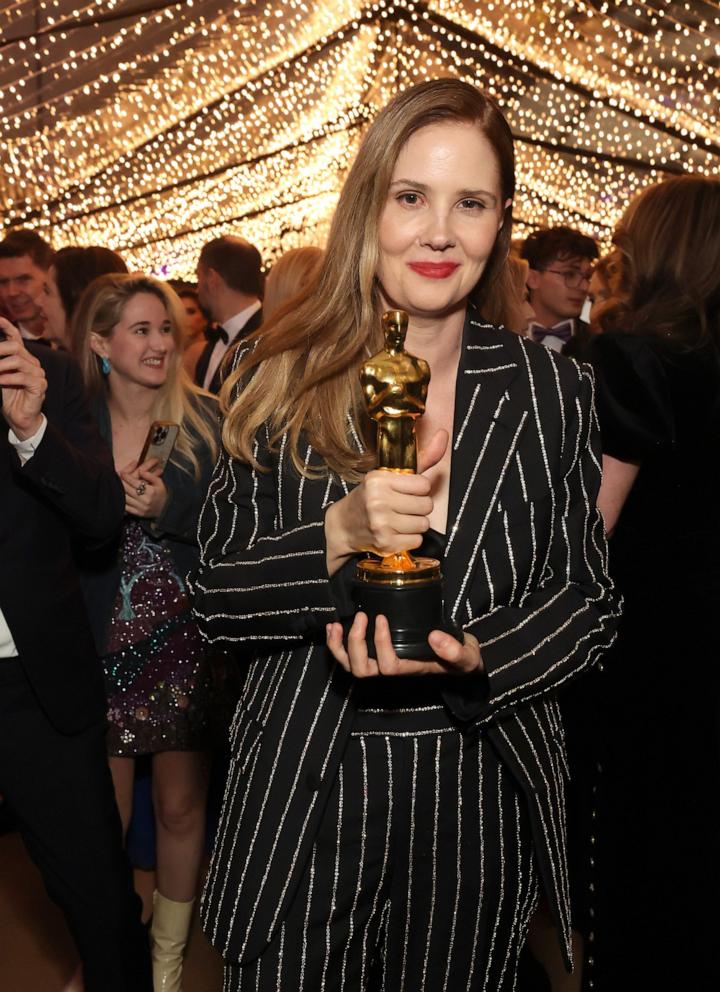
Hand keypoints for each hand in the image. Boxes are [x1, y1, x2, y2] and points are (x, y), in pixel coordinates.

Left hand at [0, 318, 46, 438]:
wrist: (20, 418)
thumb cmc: (9, 396)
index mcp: (23, 357)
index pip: (15, 336)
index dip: (5, 325)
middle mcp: (32, 362)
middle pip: (14, 347)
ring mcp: (38, 373)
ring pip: (18, 361)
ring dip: (0, 366)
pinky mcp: (40, 385)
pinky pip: (22, 377)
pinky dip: (7, 379)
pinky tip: (0, 382)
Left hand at [119, 458, 167, 517]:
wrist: (165, 509)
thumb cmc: (161, 494)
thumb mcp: (159, 483)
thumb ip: (150, 476)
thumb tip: (140, 470)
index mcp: (151, 491)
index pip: (135, 483)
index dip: (127, 477)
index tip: (122, 473)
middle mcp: (146, 500)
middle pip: (129, 490)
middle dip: (121, 483)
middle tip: (117, 478)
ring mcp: (141, 508)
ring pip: (126, 498)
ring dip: (120, 492)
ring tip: (116, 486)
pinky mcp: (138, 514)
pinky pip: (127, 507)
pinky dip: (122, 502)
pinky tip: (119, 496)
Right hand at [325, 428, 448, 573]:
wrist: (344, 525)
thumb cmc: (371, 497)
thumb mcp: (390, 475)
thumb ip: (422, 458)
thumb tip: (445, 434)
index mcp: (379, 479)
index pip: (424, 485)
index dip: (419, 489)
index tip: (405, 491)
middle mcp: (378, 501)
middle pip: (426, 506)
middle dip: (418, 507)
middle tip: (402, 507)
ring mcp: (381, 524)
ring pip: (423, 524)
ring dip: (415, 524)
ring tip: (398, 520)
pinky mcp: (385, 544)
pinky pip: (417, 541)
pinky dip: (409, 539)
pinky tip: (395, 533)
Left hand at [326, 613, 482, 677]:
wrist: (458, 661)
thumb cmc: (461, 658)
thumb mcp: (466, 655)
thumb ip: (455, 651)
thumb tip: (434, 637)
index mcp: (411, 669)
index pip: (389, 666)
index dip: (380, 644)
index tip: (381, 618)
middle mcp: (393, 669)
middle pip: (363, 669)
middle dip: (356, 643)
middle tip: (362, 617)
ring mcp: (382, 663)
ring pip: (352, 666)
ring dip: (340, 647)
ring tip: (336, 625)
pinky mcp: (376, 654)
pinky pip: (350, 657)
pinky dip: (338, 644)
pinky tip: (335, 626)